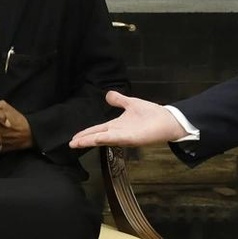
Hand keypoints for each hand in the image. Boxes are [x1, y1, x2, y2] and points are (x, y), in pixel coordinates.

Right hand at [69, 91, 187, 148]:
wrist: (167, 120)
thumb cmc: (151, 114)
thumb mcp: (131, 103)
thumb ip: (119, 100)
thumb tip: (107, 94)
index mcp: (117, 126)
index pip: (97, 130)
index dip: (85, 133)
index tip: (73, 137)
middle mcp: (118, 133)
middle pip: (97, 137)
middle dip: (84, 140)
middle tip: (70, 144)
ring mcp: (124, 137)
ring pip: (103, 139)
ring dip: (90, 141)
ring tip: (76, 143)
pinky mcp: (132, 138)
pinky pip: (117, 138)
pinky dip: (106, 139)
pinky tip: (96, 138)